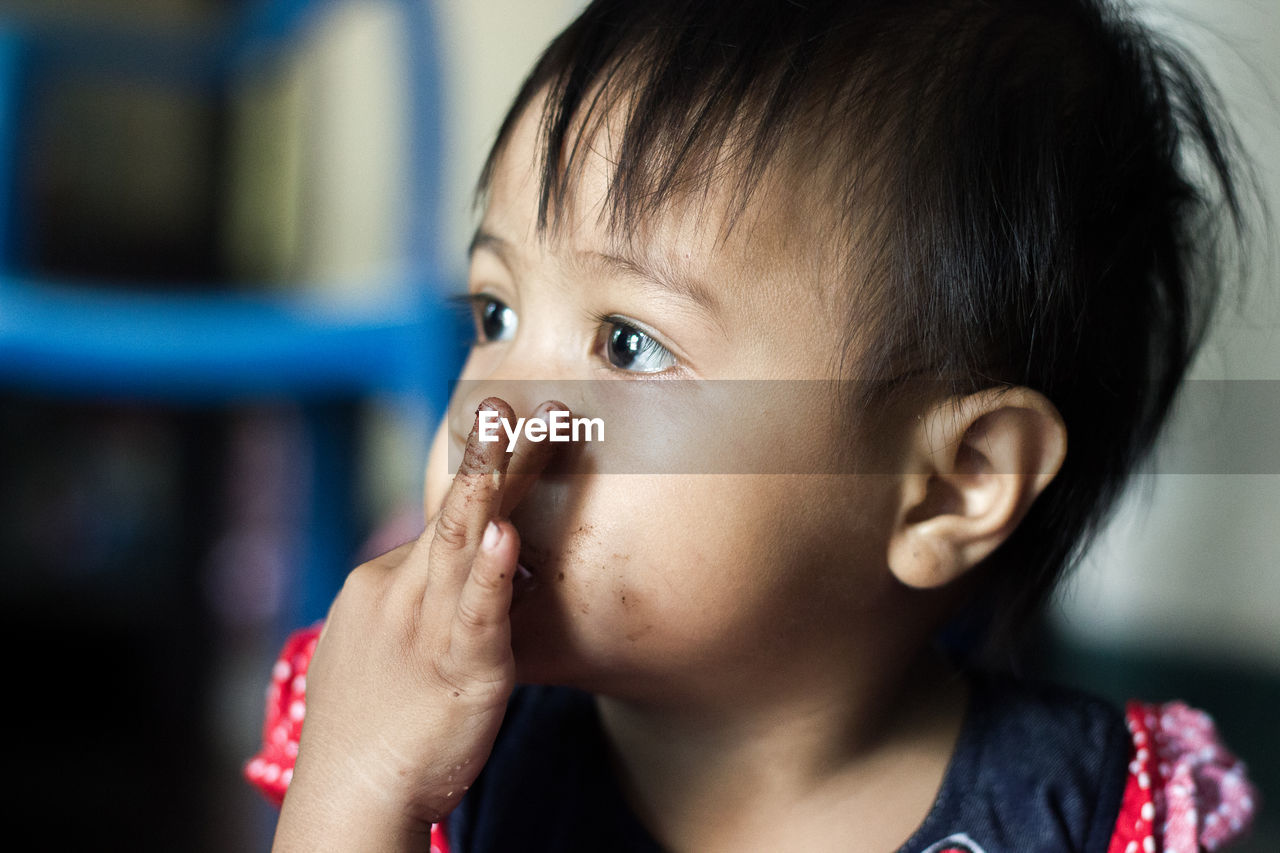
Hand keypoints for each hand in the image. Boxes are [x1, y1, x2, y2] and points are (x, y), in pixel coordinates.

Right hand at [272, 398, 558, 851]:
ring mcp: (429, 626)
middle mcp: (401, 593)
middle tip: (504, 401)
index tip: (508, 430)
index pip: (440, 524)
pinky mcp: (461, 666)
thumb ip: (410, 607)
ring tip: (509, 429)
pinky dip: (490, 572)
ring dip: (487, 482)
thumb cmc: (367, 731)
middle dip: (484, 455)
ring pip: (462, 542)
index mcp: (383, 585)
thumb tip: (443, 577)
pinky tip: (505, 536)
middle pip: (451, 512)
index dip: (478, 478)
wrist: (348, 795)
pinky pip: (478, 611)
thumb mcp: (374, 649)